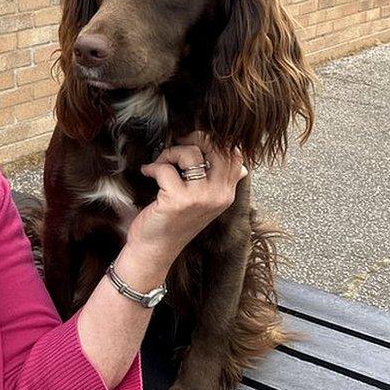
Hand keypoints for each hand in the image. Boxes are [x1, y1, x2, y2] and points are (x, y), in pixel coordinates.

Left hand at [125, 131, 247, 263]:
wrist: (154, 250)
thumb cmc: (174, 222)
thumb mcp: (204, 203)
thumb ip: (219, 183)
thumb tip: (243, 166)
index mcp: (226, 194)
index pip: (235, 155)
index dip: (213, 141)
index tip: (193, 143)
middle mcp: (219, 195)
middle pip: (216, 148)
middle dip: (193, 139)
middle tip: (176, 146)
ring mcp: (201, 198)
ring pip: (190, 154)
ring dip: (170, 153)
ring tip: (160, 163)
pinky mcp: (179, 200)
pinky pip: (166, 169)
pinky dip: (153, 167)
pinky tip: (147, 173)